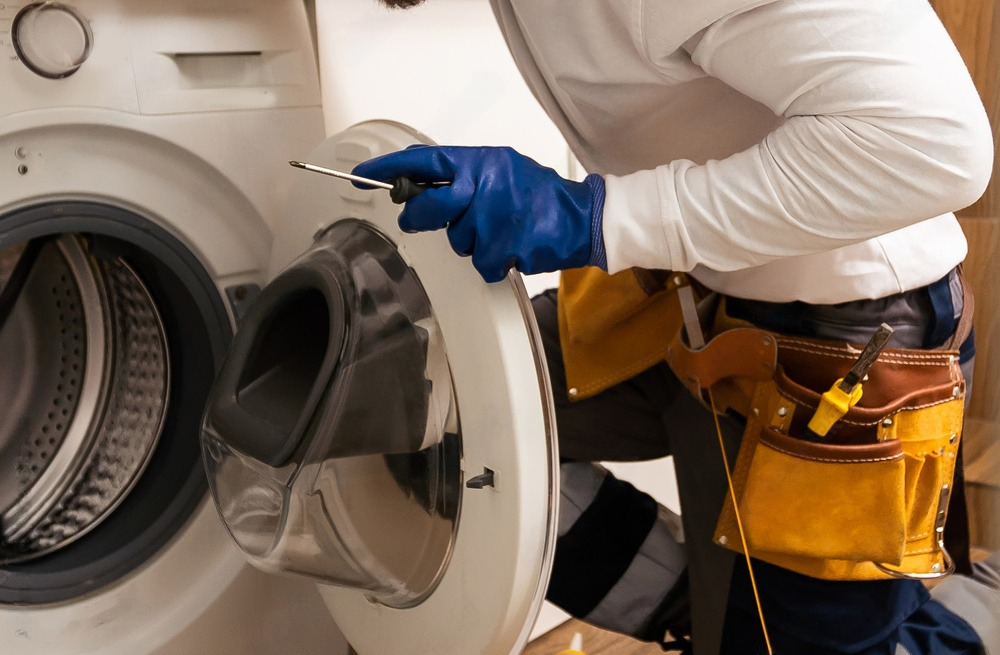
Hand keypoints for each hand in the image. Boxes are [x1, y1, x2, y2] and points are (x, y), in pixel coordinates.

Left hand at [352, 145, 605, 282]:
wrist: (582, 217)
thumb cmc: (539, 194)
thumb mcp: (501, 168)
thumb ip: (465, 174)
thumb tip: (422, 184)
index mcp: (480, 162)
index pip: (424, 162)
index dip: (389, 169)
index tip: (362, 175)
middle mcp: (483, 185)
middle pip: (427, 207)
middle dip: (420, 218)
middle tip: (421, 220)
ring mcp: (492, 217)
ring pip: (456, 241)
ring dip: (472, 243)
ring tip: (498, 232)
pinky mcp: (503, 247)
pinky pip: (479, 263)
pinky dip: (492, 262)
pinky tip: (510, 249)